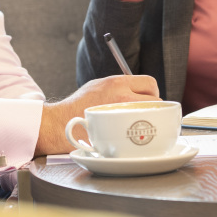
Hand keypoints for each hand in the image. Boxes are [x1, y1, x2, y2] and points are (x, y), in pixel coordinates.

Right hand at [34, 75, 159, 154]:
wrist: (60, 123)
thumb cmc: (78, 106)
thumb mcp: (99, 85)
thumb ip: (119, 87)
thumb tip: (138, 92)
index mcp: (117, 82)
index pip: (149, 82)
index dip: (153, 92)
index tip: (150, 99)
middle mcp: (121, 96)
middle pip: (155, 99)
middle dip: (155, 107)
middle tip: (148, 114)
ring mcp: (121, 114)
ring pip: (151, 116)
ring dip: (151, 120)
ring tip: (141, 123)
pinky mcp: (118, 131)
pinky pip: (140, 131)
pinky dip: (140, 132)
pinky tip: (134, 135)